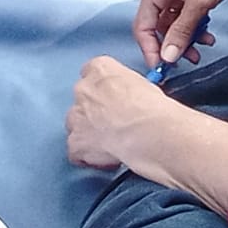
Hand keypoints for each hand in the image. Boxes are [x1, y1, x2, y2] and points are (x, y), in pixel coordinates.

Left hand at [66, 54, 172, 168]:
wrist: (147, 131)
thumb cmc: (151, 107)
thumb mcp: (142, 83)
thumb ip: (125, 87)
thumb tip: (129, 98)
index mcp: (101, 69)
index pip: (92, 72)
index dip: (102, 89)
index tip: (111, 98)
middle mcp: (83, 90)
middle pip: (82, 100)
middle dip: (94, 111)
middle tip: (113, 123)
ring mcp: (76, 117)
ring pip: (76, 125)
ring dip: (88, 133)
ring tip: (110, 142)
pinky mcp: (76, 142)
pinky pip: (77, 151)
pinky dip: (88, 156)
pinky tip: (105, 158)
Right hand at [134, 0, 227, 66]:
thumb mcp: (199, 2)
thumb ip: (182, 31)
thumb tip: (168, 56)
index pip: (143, 26)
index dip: (150, 49)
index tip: (161, 68)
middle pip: (158, 28)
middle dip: (171, 46)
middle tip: (184, 62)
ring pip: (174, 26)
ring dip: (186, 41)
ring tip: (200, 53)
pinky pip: (186, 20)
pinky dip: (195, 31)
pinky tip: (207, 37)